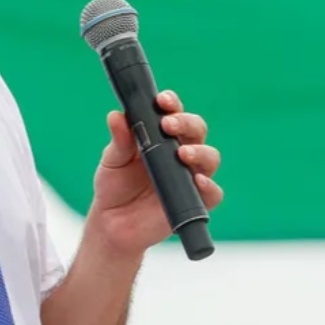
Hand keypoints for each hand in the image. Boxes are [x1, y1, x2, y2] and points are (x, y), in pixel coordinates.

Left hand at [85, 90, 222, 255]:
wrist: (112, 223)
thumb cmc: (114, 185)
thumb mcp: (112, 160)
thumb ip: (119, 140)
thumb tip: (116, 115)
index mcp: (162, 136)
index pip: (174, 113)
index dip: (172, 103)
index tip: (161, 101)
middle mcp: (180, 152)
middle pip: (197, 130)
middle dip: (186, 123)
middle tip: (168, 125)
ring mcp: (190, 177)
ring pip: (210, 158)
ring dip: (200, 152)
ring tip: (182, 153)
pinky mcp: (194, 202)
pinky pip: (212, 193)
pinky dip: (209, 186)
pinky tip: (197, 181)